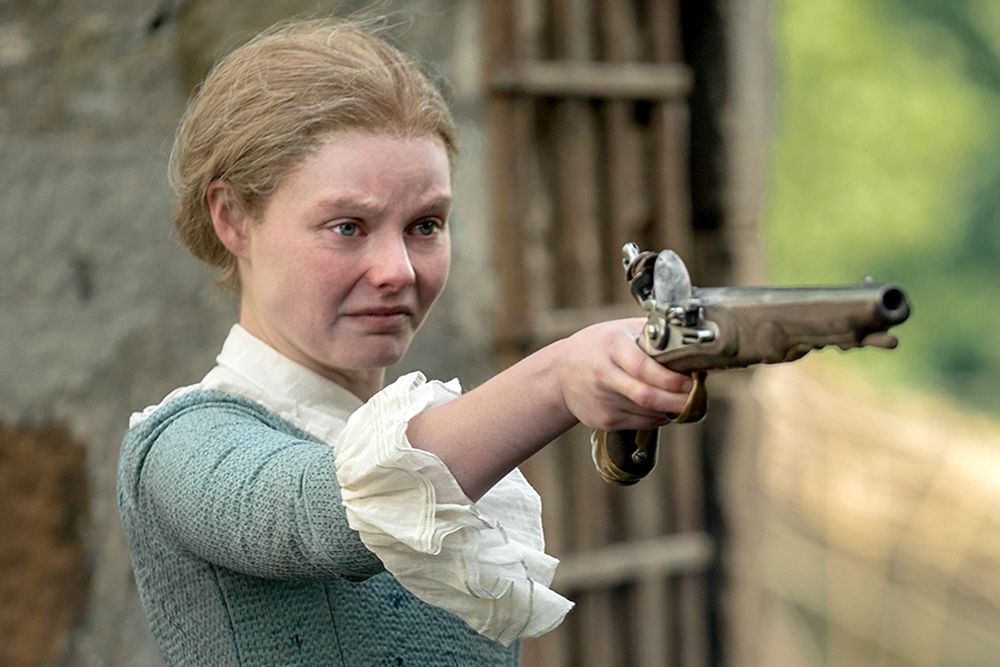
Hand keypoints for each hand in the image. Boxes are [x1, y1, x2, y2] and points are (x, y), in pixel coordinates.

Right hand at [555, 318, 693, 430]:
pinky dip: (658, 417)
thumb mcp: (621, 331)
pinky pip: (641, 423)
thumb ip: (653, 336)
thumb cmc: (599, 347)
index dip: (671, 379)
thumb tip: (691, 345)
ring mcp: (602, 401)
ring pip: (648, 412)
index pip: (644, 368)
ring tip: (683, 399)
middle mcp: (603, 375)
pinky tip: (662, 407)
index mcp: (611, 347)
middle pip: (647, 396)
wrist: (561, 373)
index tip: (692, 380)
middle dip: (678, 400)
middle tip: (696, 396)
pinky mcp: (604, 420)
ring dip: (671, 408)